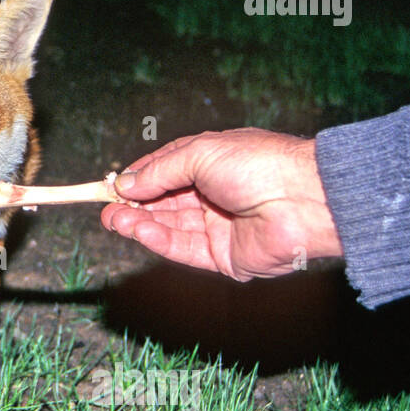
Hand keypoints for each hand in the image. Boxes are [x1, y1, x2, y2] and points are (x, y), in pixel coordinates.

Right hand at [100, 128, 341, 279]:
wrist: (305, 199)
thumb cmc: (258, 164)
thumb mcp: (199, 153)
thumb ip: (159, 171)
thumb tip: (125, 183)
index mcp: (211, 164)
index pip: (164, 172)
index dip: (136, 179)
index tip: (109, 186)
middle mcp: (214, 196)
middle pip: (163, 203)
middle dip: (132, 205)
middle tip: (104, 208)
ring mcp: (218, 228)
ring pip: (169, 227)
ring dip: (138, 224)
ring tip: (112, 220)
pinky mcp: (223, 257)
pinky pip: (184, 249)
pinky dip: (158, 241)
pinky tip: (138, 231)